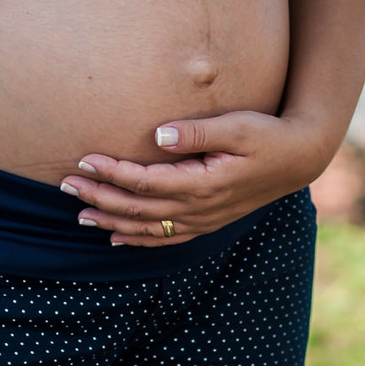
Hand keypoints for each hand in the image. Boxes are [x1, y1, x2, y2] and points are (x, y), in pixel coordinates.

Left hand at [61, 110, 327, 247]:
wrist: (299, 158)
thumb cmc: (267, 135)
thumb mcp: (236, 126)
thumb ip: (197, 132)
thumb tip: (159, 134)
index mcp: (203, 184)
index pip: (145, 183)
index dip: (112, 173)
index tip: (84, 160)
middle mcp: (200, 209)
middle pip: (139, 209)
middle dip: (100, 197)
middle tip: (65, 185)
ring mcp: (204, 220)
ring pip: (149, 228)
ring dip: (112, 221)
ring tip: (79, 214)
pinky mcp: (208, 221)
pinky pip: (167, 238)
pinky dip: (139, 239)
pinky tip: (117, 236)